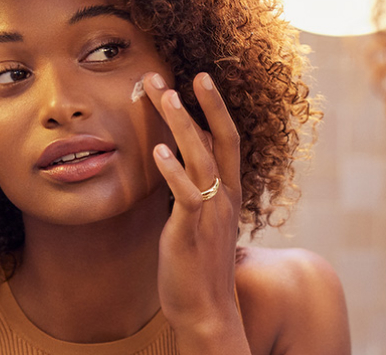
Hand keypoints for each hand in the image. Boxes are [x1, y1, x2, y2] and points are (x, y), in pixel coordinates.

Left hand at [142, 72, 249, 352]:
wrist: (207, 311)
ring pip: (201, 158)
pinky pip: (185, 196)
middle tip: (193, 73)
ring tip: (167, 95)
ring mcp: (210, 214)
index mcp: (229, 193)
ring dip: (183, 125)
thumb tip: (182, 160)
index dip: (215, 109)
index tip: (199, 80)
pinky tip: (156, 152)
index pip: (226, 141)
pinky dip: (172, 172)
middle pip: (221, 140)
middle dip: (208, 104)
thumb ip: (196, 188)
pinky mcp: (191, 231)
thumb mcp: (202, 220)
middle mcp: (225, 198)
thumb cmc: (200, 265)